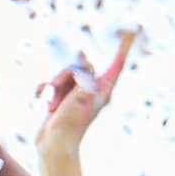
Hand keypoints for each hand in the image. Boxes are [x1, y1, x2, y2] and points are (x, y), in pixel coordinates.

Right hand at [35, 30, 136, 154]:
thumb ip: (85, 71)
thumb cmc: (72, 121)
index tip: (133, 31)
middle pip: (80, 66)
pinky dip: (46, 90)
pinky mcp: (62, 99)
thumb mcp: (83, 92)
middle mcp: (92, 90)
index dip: (123, 47)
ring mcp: (76, 94)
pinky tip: (41, 97)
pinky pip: (53, 84)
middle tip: (61, 96)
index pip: (117, 63)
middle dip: (65, 75)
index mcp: (104, 89)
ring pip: (63, 74)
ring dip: (54, 86)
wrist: (55, 144)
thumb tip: (82, 54)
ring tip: (52, 105)